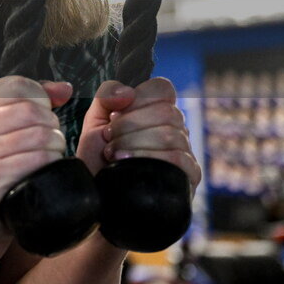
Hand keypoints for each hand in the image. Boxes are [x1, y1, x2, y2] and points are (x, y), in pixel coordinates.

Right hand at [0, 76, 72, 239]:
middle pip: (33, 111)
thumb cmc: (1, 163)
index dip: (42, 102)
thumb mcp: (8, 126)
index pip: (20, 86)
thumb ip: (35, 100)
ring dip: (55, 149)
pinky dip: (49, 166)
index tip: (41, 119)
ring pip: (40, 136)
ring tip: (47, 159)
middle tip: (49, 144)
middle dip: (52, 128)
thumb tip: (64, 89)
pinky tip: (42, 173)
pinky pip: (37, 161)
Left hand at [77, 78, 200, 187]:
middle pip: (166, 112)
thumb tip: (128, 92)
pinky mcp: (188, 177)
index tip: (114, 115)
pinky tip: (126, 164)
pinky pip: (177, 159)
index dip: (138, 98)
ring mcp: (185, 152)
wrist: (97, 195)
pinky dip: (146, 158)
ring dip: (133, 143)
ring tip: (113, 154)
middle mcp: (175, 129)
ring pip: (170, 135)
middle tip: (109, 139)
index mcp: (156, 111)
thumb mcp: (95, 121)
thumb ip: (108, 95)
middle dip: (129, 125)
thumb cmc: (98, 158)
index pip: (163, 88)